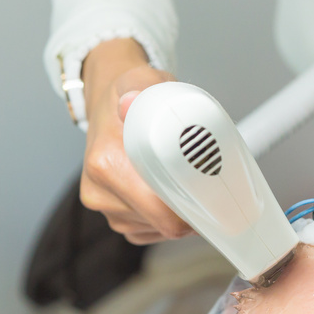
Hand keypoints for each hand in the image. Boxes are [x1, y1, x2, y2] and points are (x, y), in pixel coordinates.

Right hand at [80, 38, 191, 243]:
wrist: (109, 104)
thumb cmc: (132, 96)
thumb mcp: (141, 80)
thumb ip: (141, 87)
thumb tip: (131, 101)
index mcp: (106, 165)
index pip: (160, 213)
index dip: (192, 212)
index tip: (213, 198)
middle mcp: (100, 192)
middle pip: (163, 225)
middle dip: (189, 211)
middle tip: (208, 188)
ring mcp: (105, 208)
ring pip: (157, 231)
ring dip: (176, 214)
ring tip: (183, 183)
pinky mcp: (114, 217)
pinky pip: (149, 232)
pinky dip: (164, 220)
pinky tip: (169, 196)